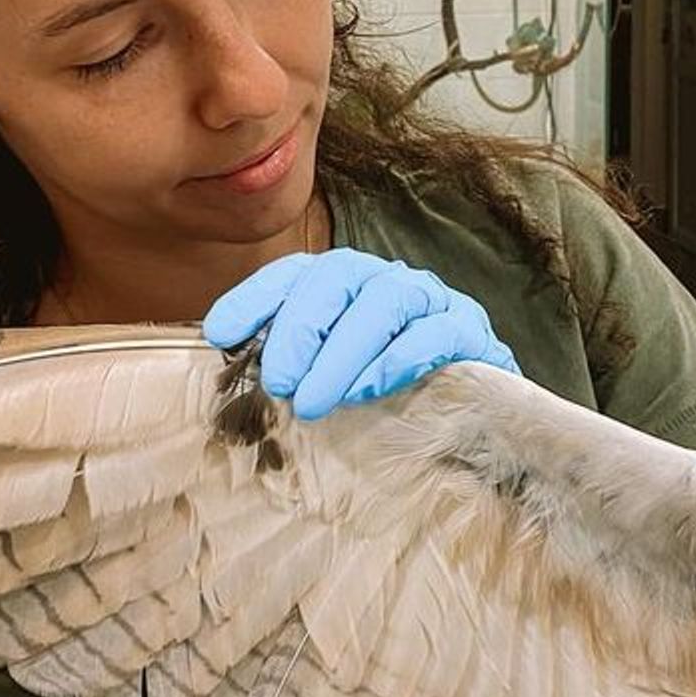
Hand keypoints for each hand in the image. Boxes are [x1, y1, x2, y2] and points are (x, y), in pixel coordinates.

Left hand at [202, 249, 519, 419]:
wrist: (474, 423)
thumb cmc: (391, 402)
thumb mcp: (332, 381)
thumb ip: (292, 368)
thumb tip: (228, 367)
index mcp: (347, 288)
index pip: (296, 274)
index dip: (255, 297)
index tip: (221, 333)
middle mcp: (386, 282)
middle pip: (339, 277)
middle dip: (300, 328)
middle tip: (278, 383)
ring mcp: (432, 302)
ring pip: (385, 300)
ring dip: (343, 351)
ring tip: (314, 401)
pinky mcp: (472, 332)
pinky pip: (436, 332)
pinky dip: (398, 359)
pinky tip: (368, 391)